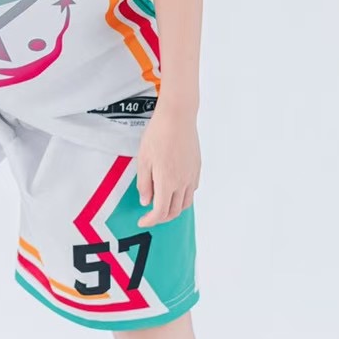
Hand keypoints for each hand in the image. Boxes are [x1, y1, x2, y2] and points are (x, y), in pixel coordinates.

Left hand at [135, 103, 199, 226]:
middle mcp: (183, 183)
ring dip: (174, 209)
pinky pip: (192, 191)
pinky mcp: (197, 168)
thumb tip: (146, 202)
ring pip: (185, 203)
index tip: (142, 221)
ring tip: (162, 205)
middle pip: (174, 211)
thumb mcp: (143, 160)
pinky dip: (182, 197)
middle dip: (161, 218)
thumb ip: (144, 184)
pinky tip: (174, 190)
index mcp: (167, 182)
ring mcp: (192, 176)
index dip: (150, 220)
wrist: (178, 117)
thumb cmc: (157, 135)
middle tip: (150, 215)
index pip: (160, 212)